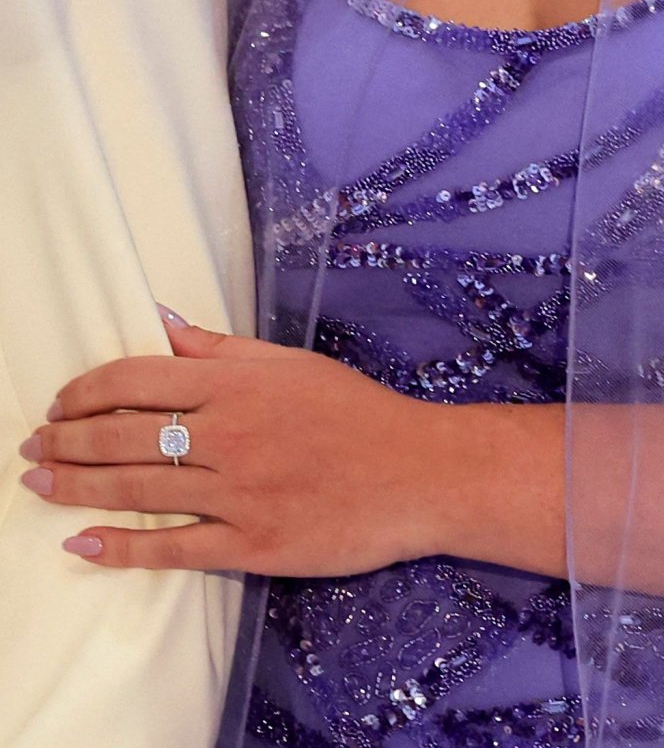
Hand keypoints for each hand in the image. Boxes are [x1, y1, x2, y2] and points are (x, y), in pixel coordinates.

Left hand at [17, 315, 446, 574]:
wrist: (417, 471)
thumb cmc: (357, 411)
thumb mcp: (292, 364)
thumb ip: (222, 348)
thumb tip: (165, 323)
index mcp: (238, 384)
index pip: (139, 379)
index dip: (88, 391)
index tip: (61, 403)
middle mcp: (229, 434)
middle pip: (125, 437)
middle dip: (67, 443)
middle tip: (31, 450)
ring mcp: (238, 492)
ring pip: (138, 490)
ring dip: (78, 489)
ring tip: (39, 487)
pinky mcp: (252, 544)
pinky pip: (172, 548)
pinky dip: (121, 548)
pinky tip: (84, 544)